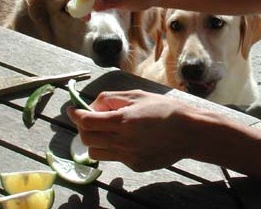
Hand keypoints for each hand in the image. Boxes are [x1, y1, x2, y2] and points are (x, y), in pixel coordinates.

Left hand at [67, 90, 196, 170]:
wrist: (189, 131)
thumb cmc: (165, 108)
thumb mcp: (138, 95)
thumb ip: (112, 98)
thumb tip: (93, 105)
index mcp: (123, 120)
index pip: (87, 121)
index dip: (75, 114)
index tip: (72, 109)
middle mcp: (123, 141)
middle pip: (86, 139)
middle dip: (83, 127)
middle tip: (91, 118)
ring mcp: (128, 156)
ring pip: (96, 152)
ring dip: (95, 140)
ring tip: (108, 129)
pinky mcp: (135, 165)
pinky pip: (114, 157)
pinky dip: (113, 147)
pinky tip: (128, 138)